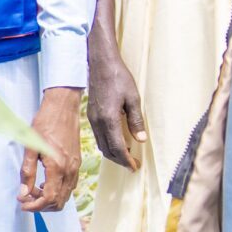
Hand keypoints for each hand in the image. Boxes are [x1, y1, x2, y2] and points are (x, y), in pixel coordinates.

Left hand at [19, 87, 81, 211]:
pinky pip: (69, 186)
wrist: (63, 108)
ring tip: (32, 190)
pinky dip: (57, 191)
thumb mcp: (30, 147)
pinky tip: (44, 182)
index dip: (34, 206)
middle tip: (25, 197)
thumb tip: (23, 192)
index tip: (22, 203)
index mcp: (58, 168)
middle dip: (41, 205)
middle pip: (59, 202)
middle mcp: (70, 171)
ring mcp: (75, 168)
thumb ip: (27, 171)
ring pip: (65, 196)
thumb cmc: (45, 123)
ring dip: (49, 199)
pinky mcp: (76, 163)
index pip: (49, 199)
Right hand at [87, 38, 144, 171]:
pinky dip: (107, 144)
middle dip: (119, 160)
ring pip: (101, 144)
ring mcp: (92, 119)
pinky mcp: (91, 115)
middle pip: (107, 149)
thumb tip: (140, 139)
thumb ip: (136, 120)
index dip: (126, 160)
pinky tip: (116, 142)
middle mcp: (98, 122)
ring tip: (126, 156)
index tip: (135, 167)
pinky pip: (98, 136)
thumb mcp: (133, 98)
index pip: (117, 147)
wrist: (101, 64)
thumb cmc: (119, 78)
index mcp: (109, 119)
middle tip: (132, 164)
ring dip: (113, 153)